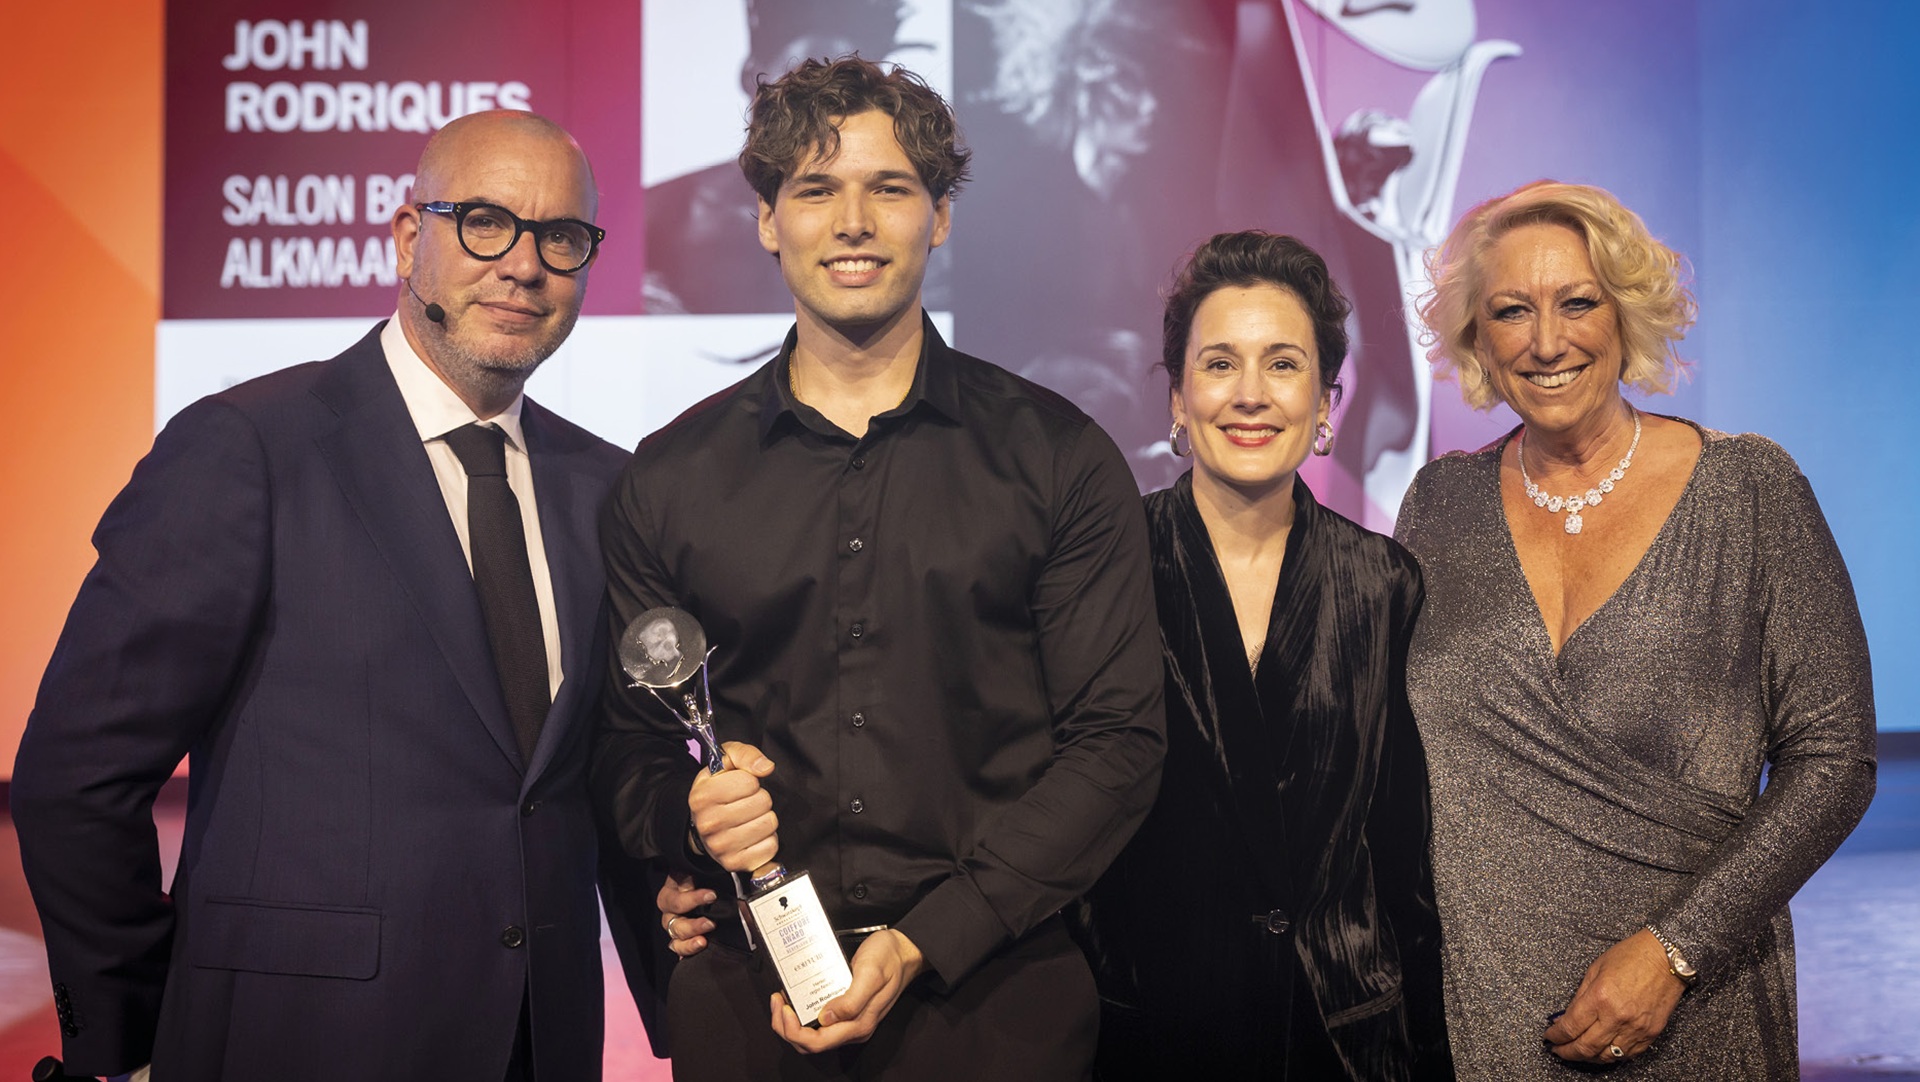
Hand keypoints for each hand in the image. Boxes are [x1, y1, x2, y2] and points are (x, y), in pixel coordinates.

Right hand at [658, 872, 716, 958]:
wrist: (709, 885)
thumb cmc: (706, 875)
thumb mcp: (706, 870)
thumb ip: (711, 870)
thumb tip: (730, 869)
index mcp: (674, 890)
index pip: (676, 898)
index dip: (692, 899)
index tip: (712, 895)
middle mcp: (671, 909)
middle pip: (672, 922)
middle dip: (692, 925)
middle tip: (710, 923)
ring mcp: (675, 924)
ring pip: (674, 937)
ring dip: (688, 942)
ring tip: (703, 941)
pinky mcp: (681, 938)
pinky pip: (678, 948)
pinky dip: (687, 951)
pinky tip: (697, 949)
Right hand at [687, 741, 777, 872]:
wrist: (702, 824)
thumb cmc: (718, 789)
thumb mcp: (725, 762)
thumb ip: (745, 755)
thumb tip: (766, 767)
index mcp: (703, 796)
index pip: (749, 782)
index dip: (750, 781)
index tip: (740, 786)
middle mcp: (708, 823)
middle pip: (763, 802)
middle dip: (760, 799)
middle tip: (746, 803)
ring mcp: (720, 846)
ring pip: (769, 824)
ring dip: (765, 818)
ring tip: (750, 818)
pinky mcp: (734, 863)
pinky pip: (770, 846)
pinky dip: (768, 839)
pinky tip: (753, 835)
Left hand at [769, 929, 925, 1052]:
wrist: (905, 951)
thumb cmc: (889, 958)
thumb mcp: (870, 973)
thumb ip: (851, 1000)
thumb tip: (826, 1017)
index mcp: (859, 1024)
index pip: (818, 1042)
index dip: (794, 1031)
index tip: (784, 1008)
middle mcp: (853, 1027)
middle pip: (811, 1043)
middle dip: (786, 1028)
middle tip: (777, 1002)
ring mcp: (850, 1021)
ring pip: (812, 1035)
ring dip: (791, 1023)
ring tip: (781, 1000)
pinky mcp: (847, 1011)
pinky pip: (819, 1022)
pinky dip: (802, 1013)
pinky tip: (796, 997)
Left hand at [1544, 929, 1685, 1063]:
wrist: (1666, 957)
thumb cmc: (1631, 956)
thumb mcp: (1595, 969)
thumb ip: (1579, 996)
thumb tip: (1564, 1018)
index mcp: (1599, 997)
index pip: (1570, 1027)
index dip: (1556, 1036)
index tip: (1549, 1037)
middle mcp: (1617, 1017)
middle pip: (1585, 1047)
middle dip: (1567, 1052)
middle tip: (1558, 1050)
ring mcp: (1636, 1028)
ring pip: (1606, 1056)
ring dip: (1588, 1057)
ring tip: (1578, 1052)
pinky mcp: (1651, 1033)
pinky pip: (1628, 1055)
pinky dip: (1612, 1056)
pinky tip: (1602, 1051)